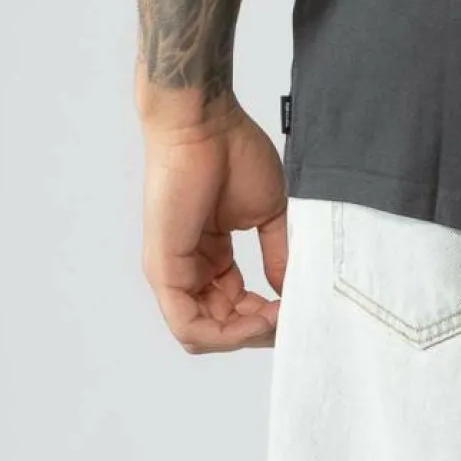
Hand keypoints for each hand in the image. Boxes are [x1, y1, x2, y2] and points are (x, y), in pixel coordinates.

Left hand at [139, 93, 287, 352]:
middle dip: (257, 330)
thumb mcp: (267, 212)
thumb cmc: (232, 154)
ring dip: (243, 335)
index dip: (266, 316)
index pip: (235, 307)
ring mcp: (172, 274)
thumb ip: (277, 253)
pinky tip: (257, 317)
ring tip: (276, 319)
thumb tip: (289, 289)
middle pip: (220, 326)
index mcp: (211, 258)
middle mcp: (189, 271)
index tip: (296, 308)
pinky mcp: (163, 271)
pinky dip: (224, 332)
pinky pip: (188, 324)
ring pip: (203, 334)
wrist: (204, 125)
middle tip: (290, 319)